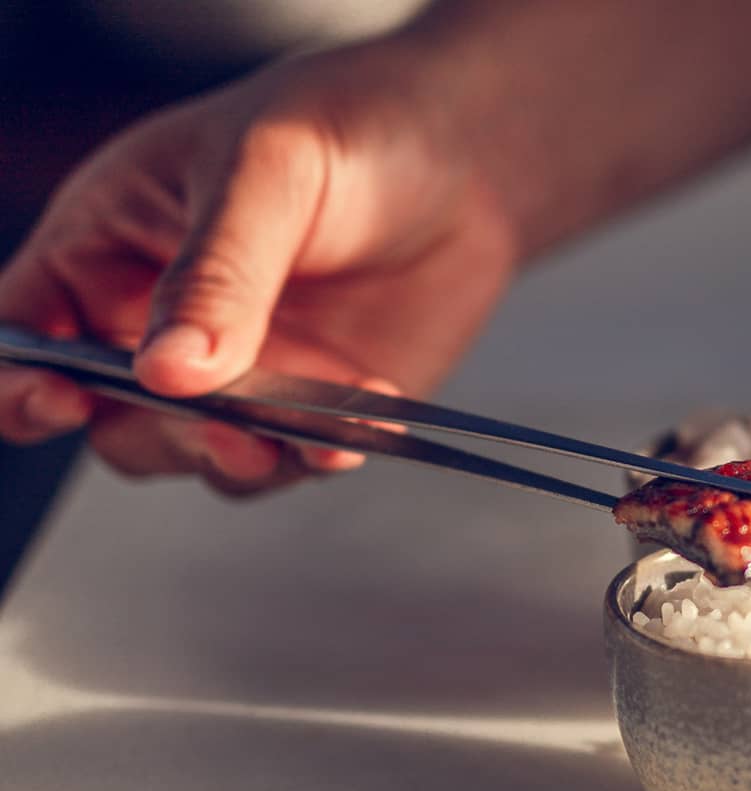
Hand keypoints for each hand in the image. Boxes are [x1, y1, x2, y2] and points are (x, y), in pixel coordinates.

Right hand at [0, 38, 515, 493]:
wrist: (462, 155)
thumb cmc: (348, 126)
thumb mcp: (268, 172)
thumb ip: (216, 272)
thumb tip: (167, 368)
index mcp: (109, 243)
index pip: (27, 329)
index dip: (23, 376)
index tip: (63, 399)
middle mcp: (159, 321)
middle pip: (113, 417)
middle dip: (164, 431)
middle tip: (226, 426)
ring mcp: (237, 371)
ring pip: (199, 454)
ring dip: (244, 454)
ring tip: (301, 430)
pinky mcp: (310, 405)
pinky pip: (290, 458)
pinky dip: (316, 453)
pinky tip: (359, 423)